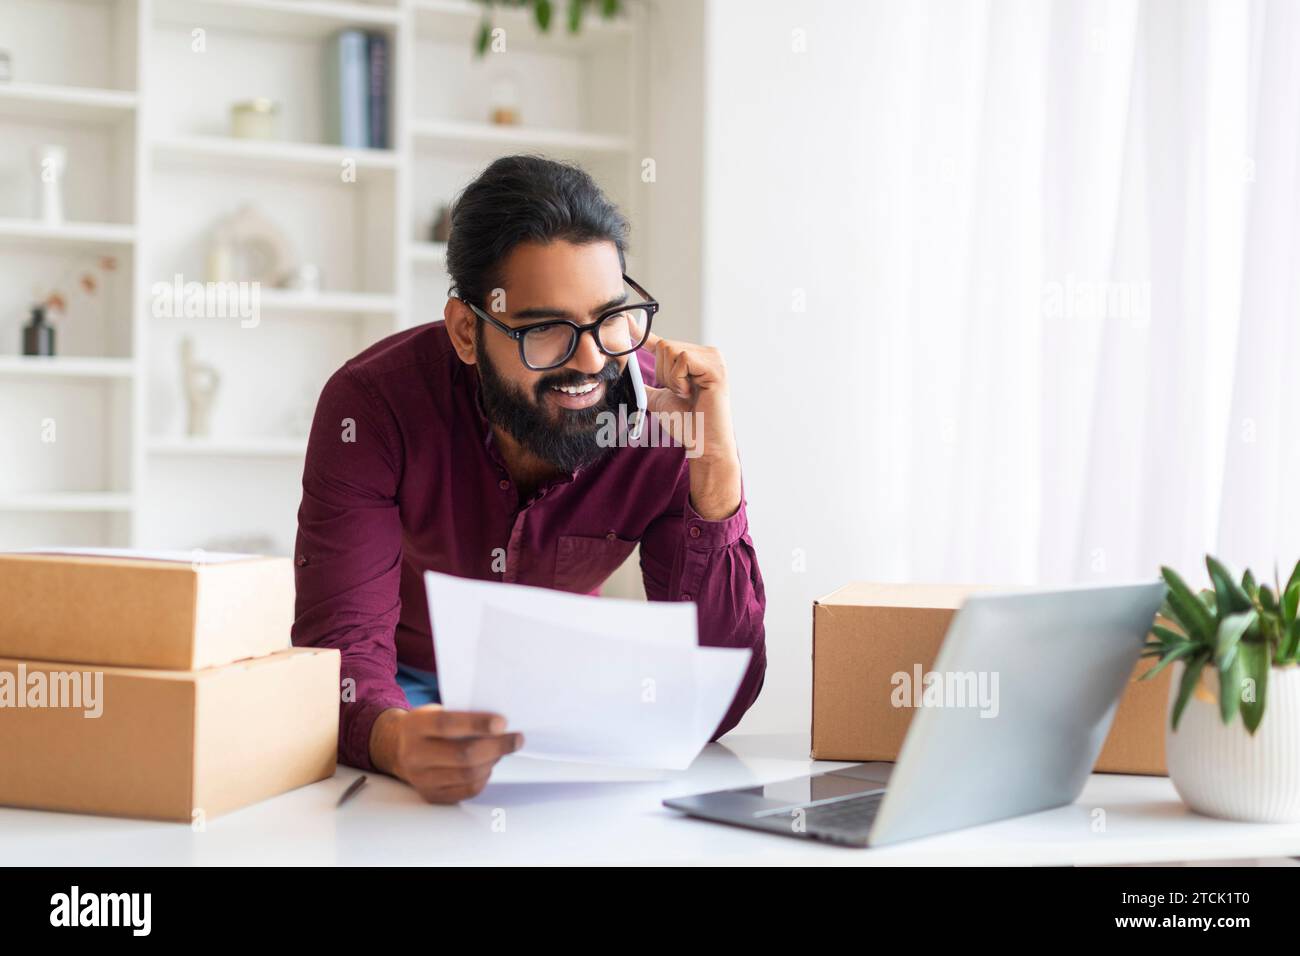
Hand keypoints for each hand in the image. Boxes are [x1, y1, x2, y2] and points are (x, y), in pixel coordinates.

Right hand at [370, 705, 522, 803]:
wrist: (398, 747)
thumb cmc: (427, 725)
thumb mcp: (436, 710)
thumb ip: (461, 715)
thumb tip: (500, 724)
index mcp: (415, 726)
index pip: (448, 725)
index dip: (477, 724)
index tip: (502, 723)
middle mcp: (414, 754)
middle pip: (463, 755)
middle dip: (496, 746)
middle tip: (517, 739)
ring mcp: (421, 779)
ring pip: (468, 774)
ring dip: (493, 761)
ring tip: (503, 749)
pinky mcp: (432, 795)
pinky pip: (467, 790)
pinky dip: (484, 776)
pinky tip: (488, 764)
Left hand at [641, 331, 741, 519]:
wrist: (703, 443)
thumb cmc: (686, 423)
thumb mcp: (660, 399)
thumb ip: (647, 385)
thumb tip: (629, 375)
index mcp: (696, 359)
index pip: (666, 342)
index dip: (644, 334)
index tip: (626, 322)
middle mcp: (708, 354)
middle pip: (666, 345)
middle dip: (664, 374)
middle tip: (681, 393)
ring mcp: (714, 358)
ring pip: (672, 349)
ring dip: (671, 378)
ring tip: (687, 394)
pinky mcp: (716, 367)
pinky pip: (682, 359)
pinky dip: (678, 379)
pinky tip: (691, 393)